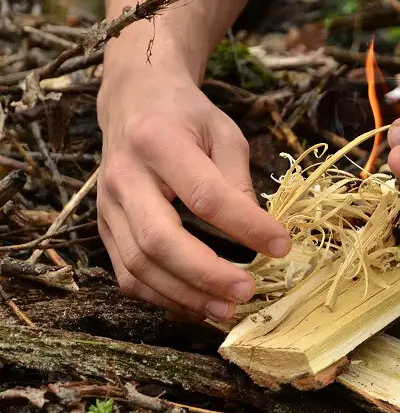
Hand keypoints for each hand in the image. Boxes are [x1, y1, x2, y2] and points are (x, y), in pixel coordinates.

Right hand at [96, 69, 290, 322]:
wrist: (133, 102)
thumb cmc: (186, 117)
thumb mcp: (224, 133)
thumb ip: (239, 180)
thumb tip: (261, 233)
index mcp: (159, 143)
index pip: (205, 195)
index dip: (246, 226)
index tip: (282, 246)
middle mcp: (125, 177)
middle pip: (160, 240)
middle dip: (207, 274)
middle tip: (247, 292)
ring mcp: (108, 207)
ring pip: (139, 266)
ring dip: (186, 296)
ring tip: (227, 310)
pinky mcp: (105, 229)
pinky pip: (128, 275)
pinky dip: (164, 297)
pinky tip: (198, 305)